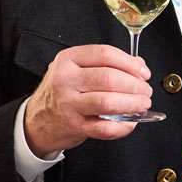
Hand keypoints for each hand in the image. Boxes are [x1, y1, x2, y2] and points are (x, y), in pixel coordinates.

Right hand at [23, 45, 152, 153]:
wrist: (36, 121)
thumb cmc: (62, 92)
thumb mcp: (76, 70)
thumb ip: (106, 64)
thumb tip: (139, 64)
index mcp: (68, 59)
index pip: (105, 54)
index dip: (130, 63)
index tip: (143, 72)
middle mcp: (65, 80)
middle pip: (109, 78)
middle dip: (135, 85)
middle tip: (145, 91)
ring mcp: (68, 104)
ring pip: (108, 102)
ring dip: (133, 104)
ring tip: (143, 104)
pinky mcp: (74, 126)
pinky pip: (105, 128)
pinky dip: (124, 126)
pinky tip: (131, 122)